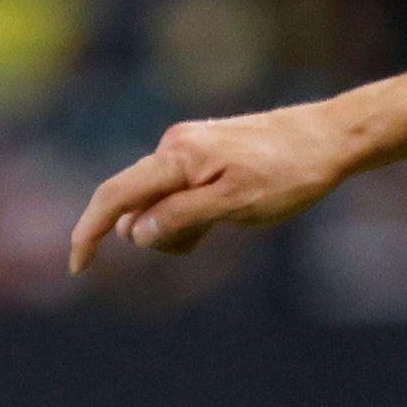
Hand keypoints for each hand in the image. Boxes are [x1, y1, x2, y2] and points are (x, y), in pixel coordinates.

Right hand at [68, 99, 367, 269]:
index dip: (89, 231)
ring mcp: (188, 150)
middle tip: (210, 235)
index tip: (77, 268)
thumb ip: (180, 218)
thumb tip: (133, 234)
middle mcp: (173, 147)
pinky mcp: (204, 155)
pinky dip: (193, 215)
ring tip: (230, 220)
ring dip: (179, 228)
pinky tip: (230, 211)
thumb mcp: (235, 204)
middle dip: (157, 235)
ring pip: (160, 204)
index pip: (114, 195)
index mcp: (175, 156)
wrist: (330, 138)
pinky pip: (180, 195)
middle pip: (136, 206)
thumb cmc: (288, 173)